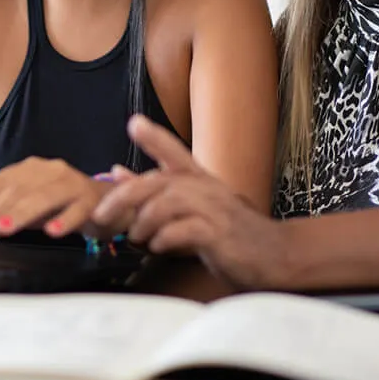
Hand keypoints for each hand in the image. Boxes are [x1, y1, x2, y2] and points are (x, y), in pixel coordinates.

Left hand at [0, 157, 114, 248]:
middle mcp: (50, 171)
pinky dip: (63, 220)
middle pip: (17, 190)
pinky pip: (77, 209)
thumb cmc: (64, 206)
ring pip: (43, 196)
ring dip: (20, 214)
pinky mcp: (93, 199)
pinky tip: (51, 232)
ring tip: (2, 230)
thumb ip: (7, 214)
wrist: (110, 203)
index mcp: (30, 169)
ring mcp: (72, 183)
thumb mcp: (31, 208)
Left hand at [92, 115, 282, 289]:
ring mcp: (214, 209)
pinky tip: (159, 247)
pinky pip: (183, 231)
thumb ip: (154, 192)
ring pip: (166, 204)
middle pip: (156, 182)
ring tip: (137, 238)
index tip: (133, 124)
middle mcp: (206, 188)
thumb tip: (117, 171)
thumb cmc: (230, 231)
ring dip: (143, 223)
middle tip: (102, 215)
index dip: (154, 136)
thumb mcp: (192, 207)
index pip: (175, 151)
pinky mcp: (220, 234)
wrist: (276, 255)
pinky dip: (164, 239)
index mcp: (199, 179)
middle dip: (123, 198)